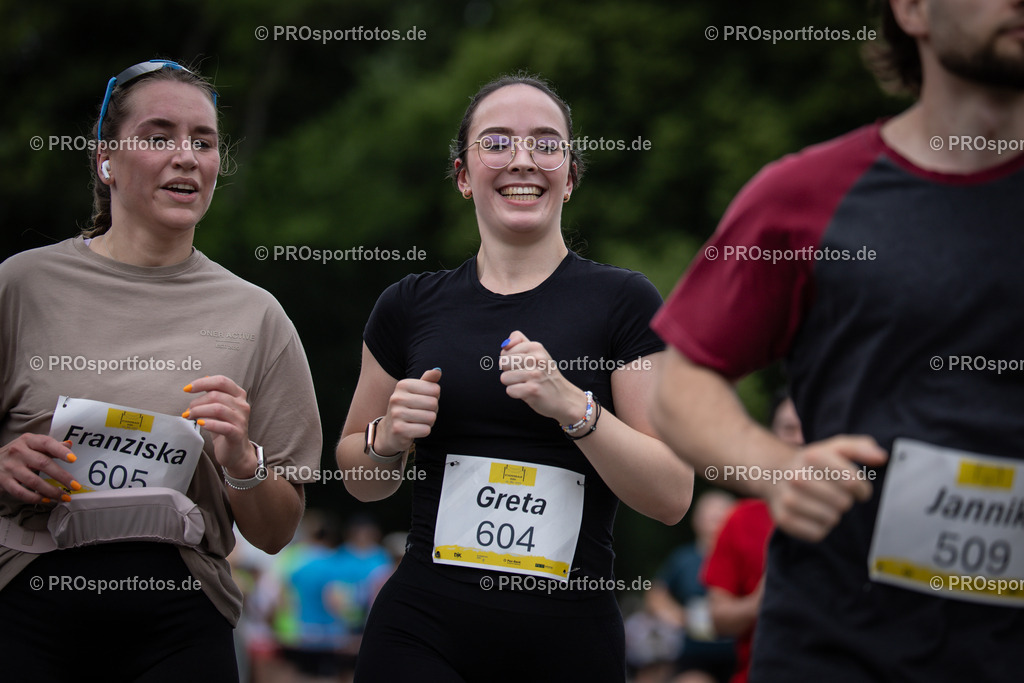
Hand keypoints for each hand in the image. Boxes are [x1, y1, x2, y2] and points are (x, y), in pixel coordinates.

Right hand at [0, 434, 78, 502]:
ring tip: (63, 497)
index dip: (60, 451)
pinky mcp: (4, 481)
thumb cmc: (17, 453)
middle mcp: (18, 452)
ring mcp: (10, 467)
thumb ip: (51, 446)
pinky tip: (46, 500)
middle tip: (74, 486)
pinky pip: (21, 492)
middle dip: (61, 476)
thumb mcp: (32, 444)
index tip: (73, 459)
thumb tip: (69, 445)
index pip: (47, 443)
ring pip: (33, 481)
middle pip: (43, 464)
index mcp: (28, 440)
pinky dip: (35, 498)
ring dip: (51, 491)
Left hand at [183, 375, 255, 478]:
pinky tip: (200, 424)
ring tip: (190, 417)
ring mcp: (241, 419)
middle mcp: (242, 405)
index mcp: (239, 395)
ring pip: (217, 408)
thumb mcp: (220, 408)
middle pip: (216, 395)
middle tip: (188, 410)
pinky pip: (222, 426)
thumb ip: (214, 394)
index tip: (187, 389)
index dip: (203, 383)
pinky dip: (209, 423)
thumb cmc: (225, 427)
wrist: (236, 451)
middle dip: (197, 402)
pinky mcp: (237, 433)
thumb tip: (204, 378)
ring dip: (199, 412)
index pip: (221, 381)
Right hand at [376, 368, 441, 454]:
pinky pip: (425, 430)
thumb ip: (428, 380)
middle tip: (421, 413)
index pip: (435, 389)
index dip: (434, 398)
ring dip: (428, 422)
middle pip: (433, 403)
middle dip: (432, 411)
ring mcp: (396, 414)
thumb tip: (438, 370)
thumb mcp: (416, 392)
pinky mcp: (399, 430)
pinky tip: (414, 430)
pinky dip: (424, 431)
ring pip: (431, 417)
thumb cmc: (408, 408)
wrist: (389, 431)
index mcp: (403, 385)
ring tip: (417, 422)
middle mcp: (397, 397)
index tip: (423, 402)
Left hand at [499, 330, 585, 424]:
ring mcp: (535, 374)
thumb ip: (519, 342)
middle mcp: (537, 359)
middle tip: (525, 376)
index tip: (524, 365)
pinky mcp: (532, 390)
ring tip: (527, 384)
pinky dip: (516, 394)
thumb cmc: (545, 375)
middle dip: (509, 371)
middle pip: (502, 363)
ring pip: (504, 378)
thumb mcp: (537, 353)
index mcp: (536, 347)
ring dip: (513, 384)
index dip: (510, 360)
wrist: (563, 398)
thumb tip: (505, 344)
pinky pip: (509, 390)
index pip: (505, 351)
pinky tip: (528, 393)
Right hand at [766, 435, 886, 541]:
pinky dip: (820, 527)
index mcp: (813, 456)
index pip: (852, 482)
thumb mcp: (835, 448)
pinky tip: (813, 514)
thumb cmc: (814, 463)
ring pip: (831, 519)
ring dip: (832, 514)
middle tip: (835, 495)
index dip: (861, 489)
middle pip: (843, 503)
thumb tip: (881, 457)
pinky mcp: (783, 519)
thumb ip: (861, 448)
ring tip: (823, 504)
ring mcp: (788, 499)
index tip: (858, 488)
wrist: (774, 473)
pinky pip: (817, 533)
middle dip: (845, 500)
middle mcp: (797, 476)